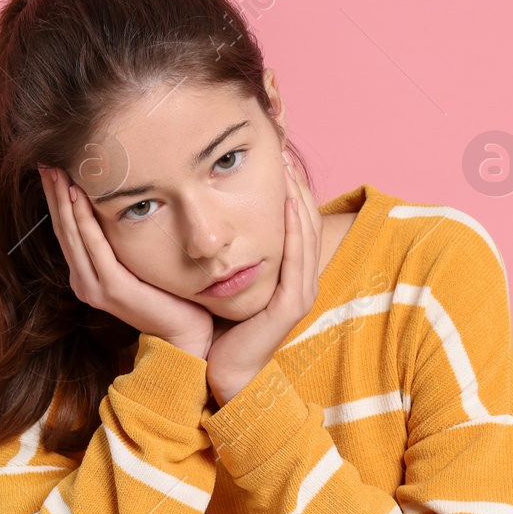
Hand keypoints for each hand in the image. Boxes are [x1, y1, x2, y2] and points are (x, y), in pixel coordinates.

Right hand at [39, 164, 215, 358]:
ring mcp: (94, 287)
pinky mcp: (111, 288)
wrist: (184, 334)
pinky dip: (83, 218)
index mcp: (86, 276)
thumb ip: (122, 244)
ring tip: (56, 170)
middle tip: (45, 160)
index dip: (56, 200)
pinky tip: (77, 195)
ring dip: (62, 200)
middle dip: (53, 193)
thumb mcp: (137, 265)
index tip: (51, 169)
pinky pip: (93, 245)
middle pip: (63, 229)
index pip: (67, 231)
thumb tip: (122, 206)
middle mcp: (84, 282)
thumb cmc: (167, 297)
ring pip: (73, 234)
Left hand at [205, 149, 320, 405]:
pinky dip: (294, 229)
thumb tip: (207, 213)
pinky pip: (297, 259)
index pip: (294, 218)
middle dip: (296, 181)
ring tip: (287, 164)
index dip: (289, 184)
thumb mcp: (222, 277)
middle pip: (305, 219)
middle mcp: (300, 279)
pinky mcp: (292, 305)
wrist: (216, 370)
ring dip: (298, 197)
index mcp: (288, 272)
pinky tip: (286, 203)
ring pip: (305, 234)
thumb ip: (226, 249)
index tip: (273, 149)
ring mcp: (300, 292)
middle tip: (283, 143)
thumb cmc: (215, 325)